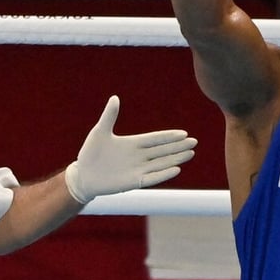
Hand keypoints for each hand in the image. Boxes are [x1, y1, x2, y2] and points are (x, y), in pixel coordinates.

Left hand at [65, 96, 196, 203]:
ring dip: (176, 158)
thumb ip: (109, 116)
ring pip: (161, 163)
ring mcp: (137, 169)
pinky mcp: (133, 181)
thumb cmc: (90, 153)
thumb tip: (115, 97)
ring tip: (191, 153)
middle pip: (163, 151)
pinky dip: (164, 174)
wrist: (84, 175)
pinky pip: (152, 177)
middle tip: (194, 142)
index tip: (184, 133)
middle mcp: (138, 156)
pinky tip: (176, 169)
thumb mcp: (100, 132)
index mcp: (133, 143)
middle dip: (178, 146)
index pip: (155, 139)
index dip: (169, 136)